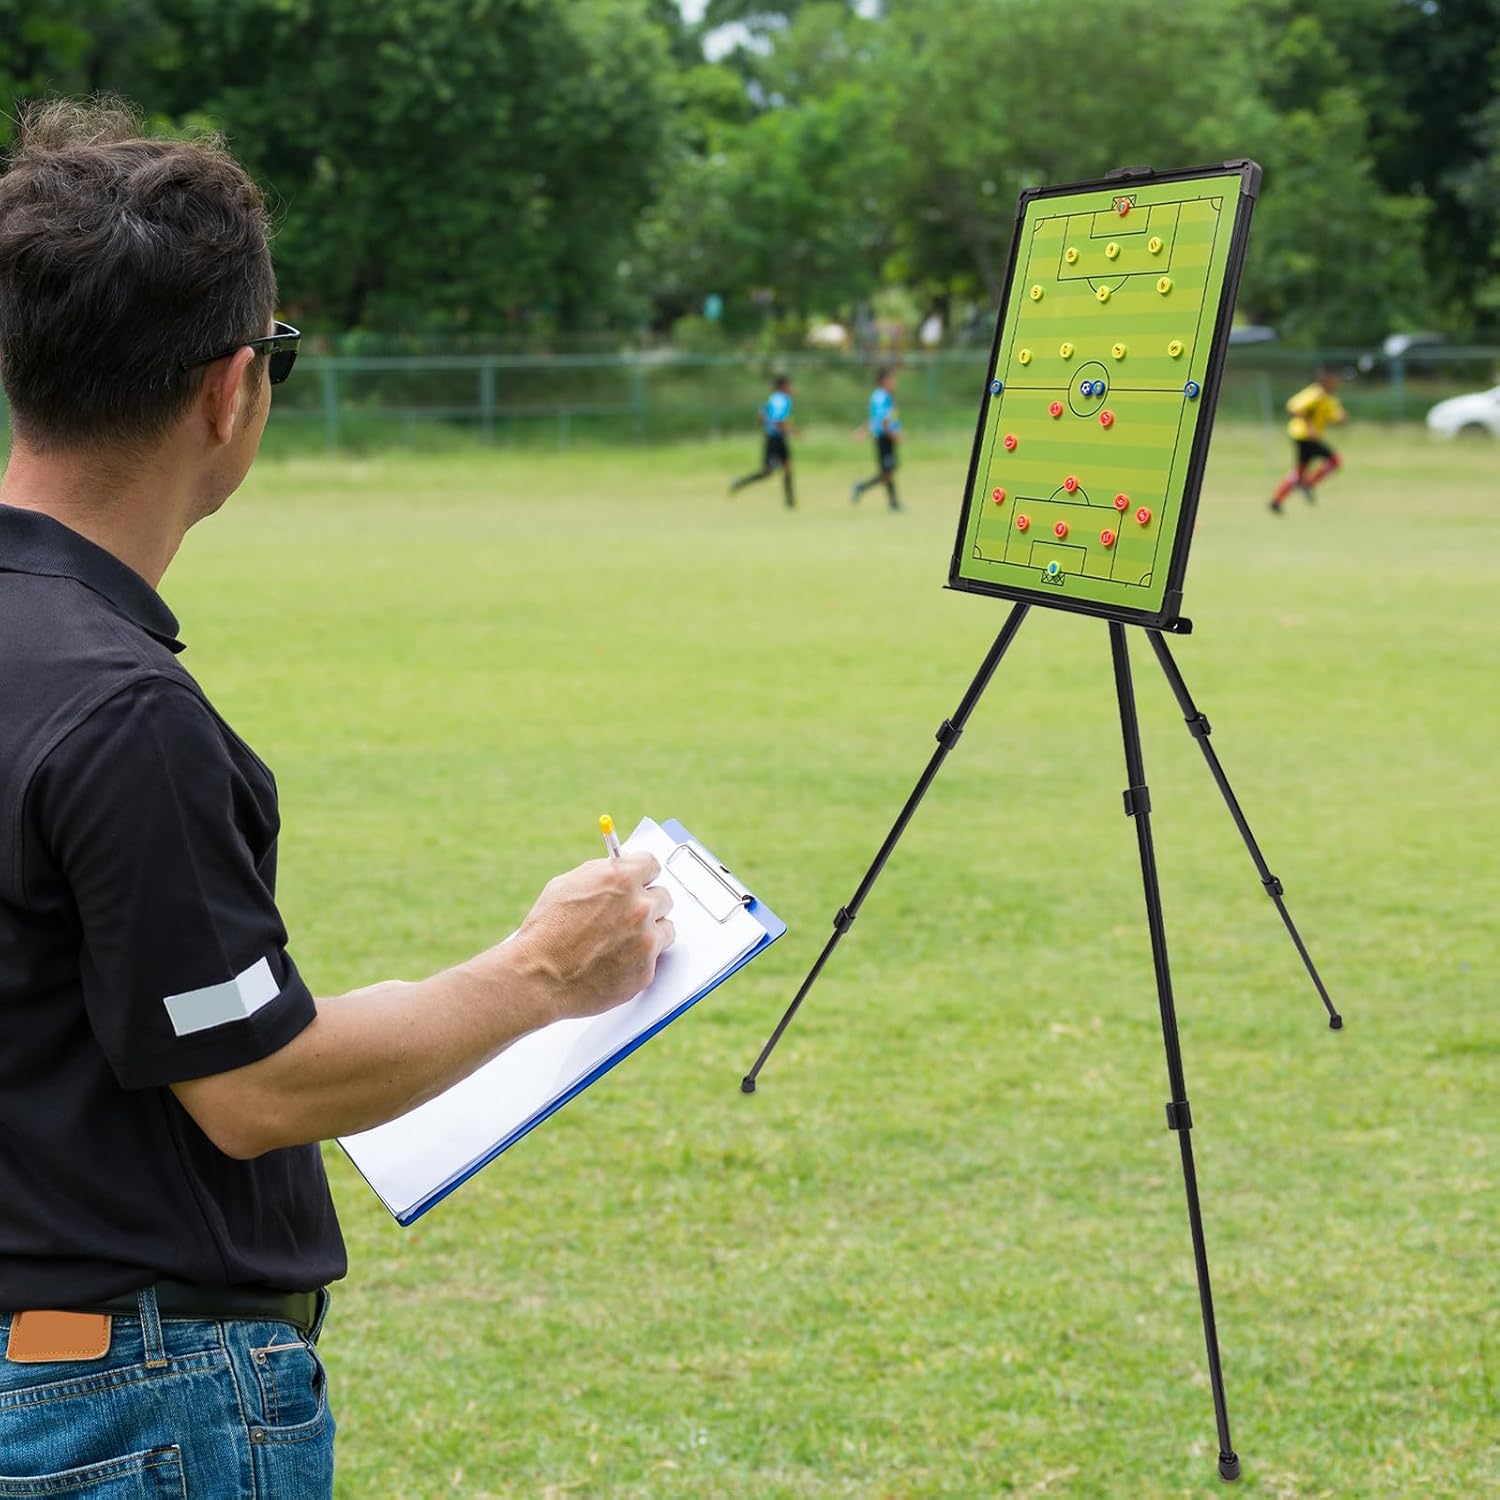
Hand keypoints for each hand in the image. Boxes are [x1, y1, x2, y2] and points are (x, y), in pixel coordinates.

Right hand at [513, 853, 674, 1020]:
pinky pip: (653, 959)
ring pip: (665, 929)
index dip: (643, 874)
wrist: (538, 978)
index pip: (652, 864)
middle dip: (647, 904)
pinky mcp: (645, 971)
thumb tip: (619, 869)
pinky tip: (614, 961)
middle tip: (629, 914)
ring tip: (622, 940)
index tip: (641, 880)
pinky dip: (638, 960)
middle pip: (664, 897)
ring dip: (649, 932)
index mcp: (621, 879)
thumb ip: (601, 874)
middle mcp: (639, 908)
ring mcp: (646, 941)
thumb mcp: (567, 885)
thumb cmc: (546, 930)